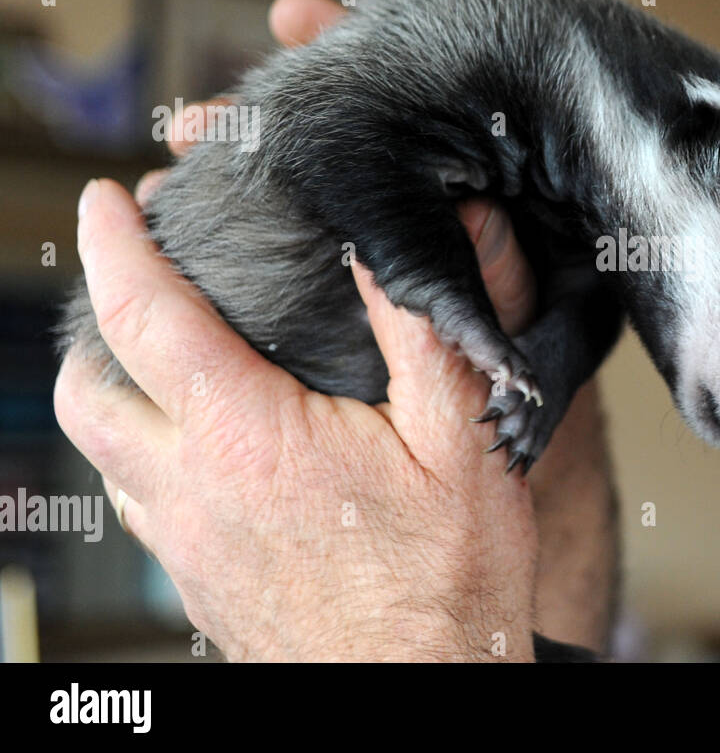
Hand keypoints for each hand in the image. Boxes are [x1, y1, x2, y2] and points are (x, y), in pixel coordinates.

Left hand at [54, 0, 618, 658]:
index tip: (111, 200)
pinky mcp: (201, 585)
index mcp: (250, 439)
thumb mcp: (461, 438)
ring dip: (115, 392)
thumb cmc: (448, 581)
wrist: (424, 689)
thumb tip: (374, 244)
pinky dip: (146, 455)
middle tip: (128, 279)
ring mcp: (190, 546)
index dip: (119, 246)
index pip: (148, 320)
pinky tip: (201, 451)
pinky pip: (141, 505)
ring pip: (104, 455)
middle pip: (88, 393)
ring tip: (159, 358)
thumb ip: (417, 332)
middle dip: (92, 322)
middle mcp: (195, 492)